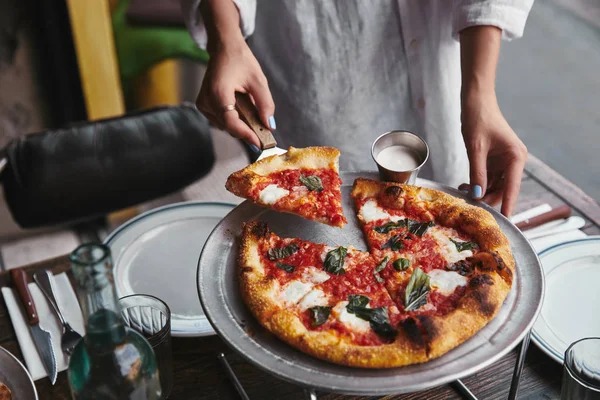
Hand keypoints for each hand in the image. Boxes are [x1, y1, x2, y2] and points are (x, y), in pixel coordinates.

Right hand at [196, 41, 274, 148]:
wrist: (224, 49)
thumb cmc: (240, 61)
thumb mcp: (258, 81)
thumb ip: (265, 104)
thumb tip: (270, 125)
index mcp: (218, 93)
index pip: (231, 123)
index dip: (246, 135)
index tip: (260, 143)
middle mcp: (207, 101)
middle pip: (229, 127)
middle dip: (247, 130)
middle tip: (265, 133)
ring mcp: (203, 105)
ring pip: (226, 126)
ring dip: (241, 124)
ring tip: (252, 111)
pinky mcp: (204, 106)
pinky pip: (221, 120)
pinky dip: (234, 119)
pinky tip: (241, 108)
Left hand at [459, 92, 527, 216]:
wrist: (476, 101)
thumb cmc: (478, 119)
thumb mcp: (475, 148)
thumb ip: (477, 173)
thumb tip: (477, 194)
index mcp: (515, 157)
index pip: (512, 188)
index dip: (507, 205)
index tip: (504, 221)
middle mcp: (514, 161)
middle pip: (503, 189)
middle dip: (487, 198)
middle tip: (468, 206)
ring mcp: (505, 161)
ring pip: (495, 186)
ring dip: (480, 191)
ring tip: (461, 192)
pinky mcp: (495, 160)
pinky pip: (489, 178)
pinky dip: (478, 183)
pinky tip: (464, 185)